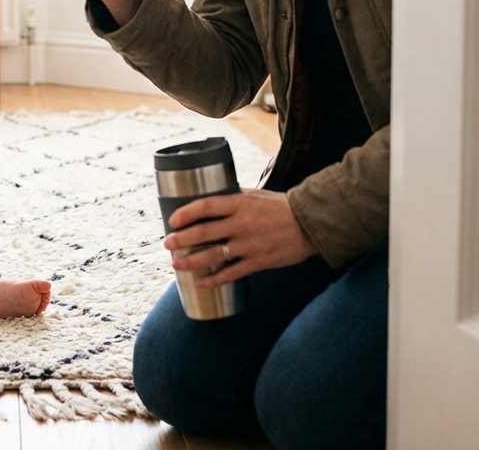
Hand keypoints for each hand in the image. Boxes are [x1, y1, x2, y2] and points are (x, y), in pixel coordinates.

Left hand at [162, 190, 316, 287]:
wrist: (311, 223)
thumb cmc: (282, 206)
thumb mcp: (256, 195)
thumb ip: (234, 199)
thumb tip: (211, 202)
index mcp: (239, 203)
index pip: (205, 206)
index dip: (185, 213)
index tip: (172, 220)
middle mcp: (242, 223)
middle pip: (203, 233)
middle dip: (181, 240)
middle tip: (167, 244)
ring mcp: (249, 244)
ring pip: (212, 255)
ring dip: (191, 261)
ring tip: (176, 264)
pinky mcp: (258, 261)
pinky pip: (231, 273)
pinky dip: (213, 280)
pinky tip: (200, 283)